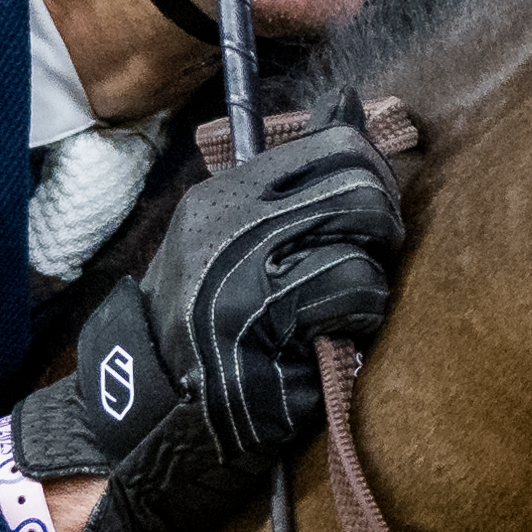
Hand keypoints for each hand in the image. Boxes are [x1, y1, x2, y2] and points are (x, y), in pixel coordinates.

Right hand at [7, 109, 408, 531]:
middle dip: (383, 229)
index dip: (374, 177)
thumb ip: (289, 196)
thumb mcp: (229, 244)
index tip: (371, 213)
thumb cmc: (203, 330)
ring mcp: (244, 281)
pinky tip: (326, 344)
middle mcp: (230, 228)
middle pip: (359, 191)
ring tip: (339, 314)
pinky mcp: (264, 334)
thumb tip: (357, 117)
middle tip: (369, 261)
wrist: (148, 414)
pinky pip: (350, 306)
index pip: (335, 147)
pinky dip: (355, 327)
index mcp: (223, 198)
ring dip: (369, 290)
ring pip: (361, 255)